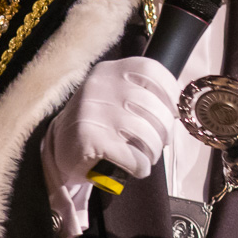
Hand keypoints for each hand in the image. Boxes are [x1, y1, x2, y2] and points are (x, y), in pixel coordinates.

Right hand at [44, 57, 179, 185]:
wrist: (59, 147)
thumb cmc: (98, 122)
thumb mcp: (114, 96)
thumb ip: (141, 93)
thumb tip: (177, 110)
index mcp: (109, 71)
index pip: (151, 71)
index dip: (170, 92)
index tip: (172, 111)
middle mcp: (100, 86)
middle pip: (154, 107)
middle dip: (164, 131)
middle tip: (159, 142)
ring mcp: (93, 111)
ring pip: (147, 135)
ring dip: (153, 152)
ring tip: (145, 156)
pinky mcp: (89, 139)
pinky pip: (134, 157)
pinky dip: (140, 167)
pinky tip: (135, 167)